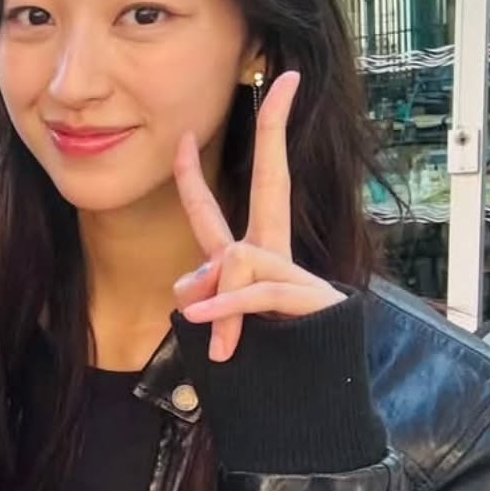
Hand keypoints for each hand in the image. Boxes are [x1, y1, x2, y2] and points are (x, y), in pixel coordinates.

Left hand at [171, 71, 343, 361]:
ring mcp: (294, 274)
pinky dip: (228, 310)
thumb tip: (191, 286)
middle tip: (281, 82)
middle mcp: (274, 255)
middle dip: (276, 134)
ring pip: (237, 258)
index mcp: (251, 256)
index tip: (182, 133)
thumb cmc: (259, 366)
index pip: (217, 207)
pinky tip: (207, 329)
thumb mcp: (216, 325)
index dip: (194, 172)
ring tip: (222, 347)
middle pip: (271, 184)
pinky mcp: (306, 300)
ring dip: (220, 303)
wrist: (301, 408)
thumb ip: (202, 296)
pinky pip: (253, 293)